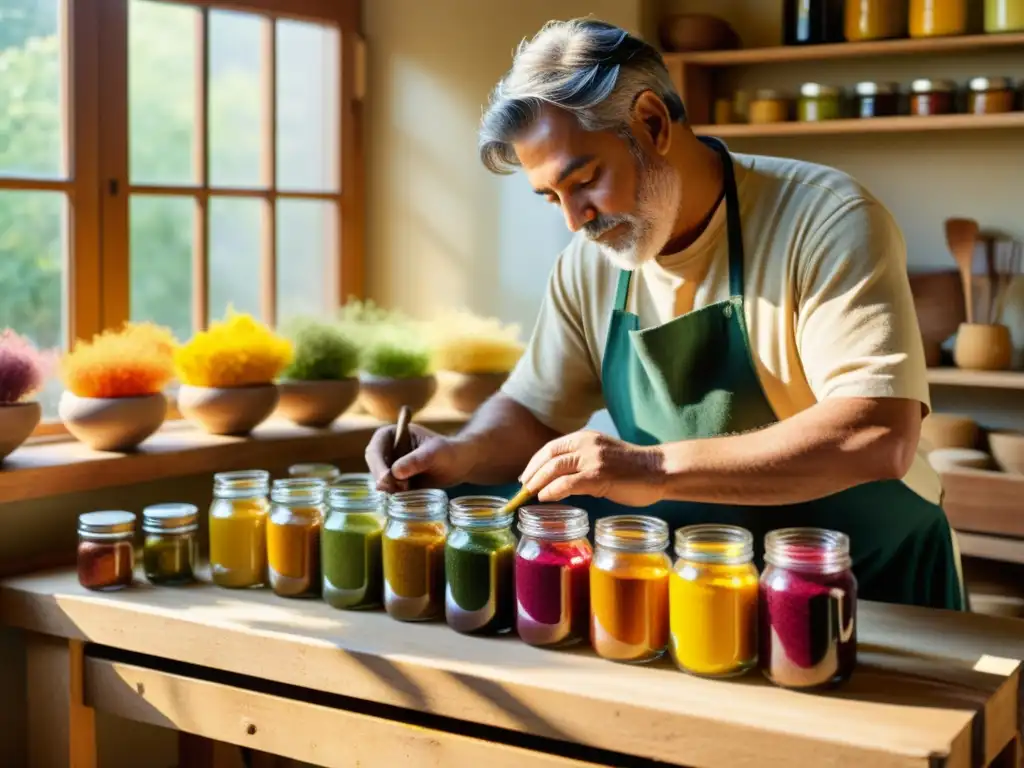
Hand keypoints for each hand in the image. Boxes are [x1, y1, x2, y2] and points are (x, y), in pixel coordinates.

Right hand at [365, 424, 474, 492]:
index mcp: (390, 434)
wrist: (460, 465)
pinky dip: (395, 495)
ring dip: (390, 488)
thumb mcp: (435, 453)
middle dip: (383, 479)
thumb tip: (395, 472)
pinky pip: (388, 490)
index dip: (378, 464)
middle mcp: (386, 450)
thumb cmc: (448, 452)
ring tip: (410, 489)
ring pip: (379, 481)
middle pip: (373, 467)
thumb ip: (416, 460)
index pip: (374, 449)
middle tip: (400, 488)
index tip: (387, 478)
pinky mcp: (396, 481)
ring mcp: (390, 466)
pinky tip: (409, 493)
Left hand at [519, 430, 665, 506]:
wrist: (660, 470)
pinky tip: (545, 498)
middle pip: (548, 456)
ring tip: (530, 494)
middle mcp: (586, 444)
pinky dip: (552, 491)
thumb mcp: (602, 456)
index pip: (551, 447)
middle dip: (532, 473)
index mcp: (585, 437)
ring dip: (538, 482)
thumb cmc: (633, 468)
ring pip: (554, 468)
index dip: (535, 462)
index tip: (527, 476)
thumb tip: (559, 481)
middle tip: (523, 488)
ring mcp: (592, 459)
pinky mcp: (598, 476)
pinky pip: (567, 483)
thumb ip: (582, 462)